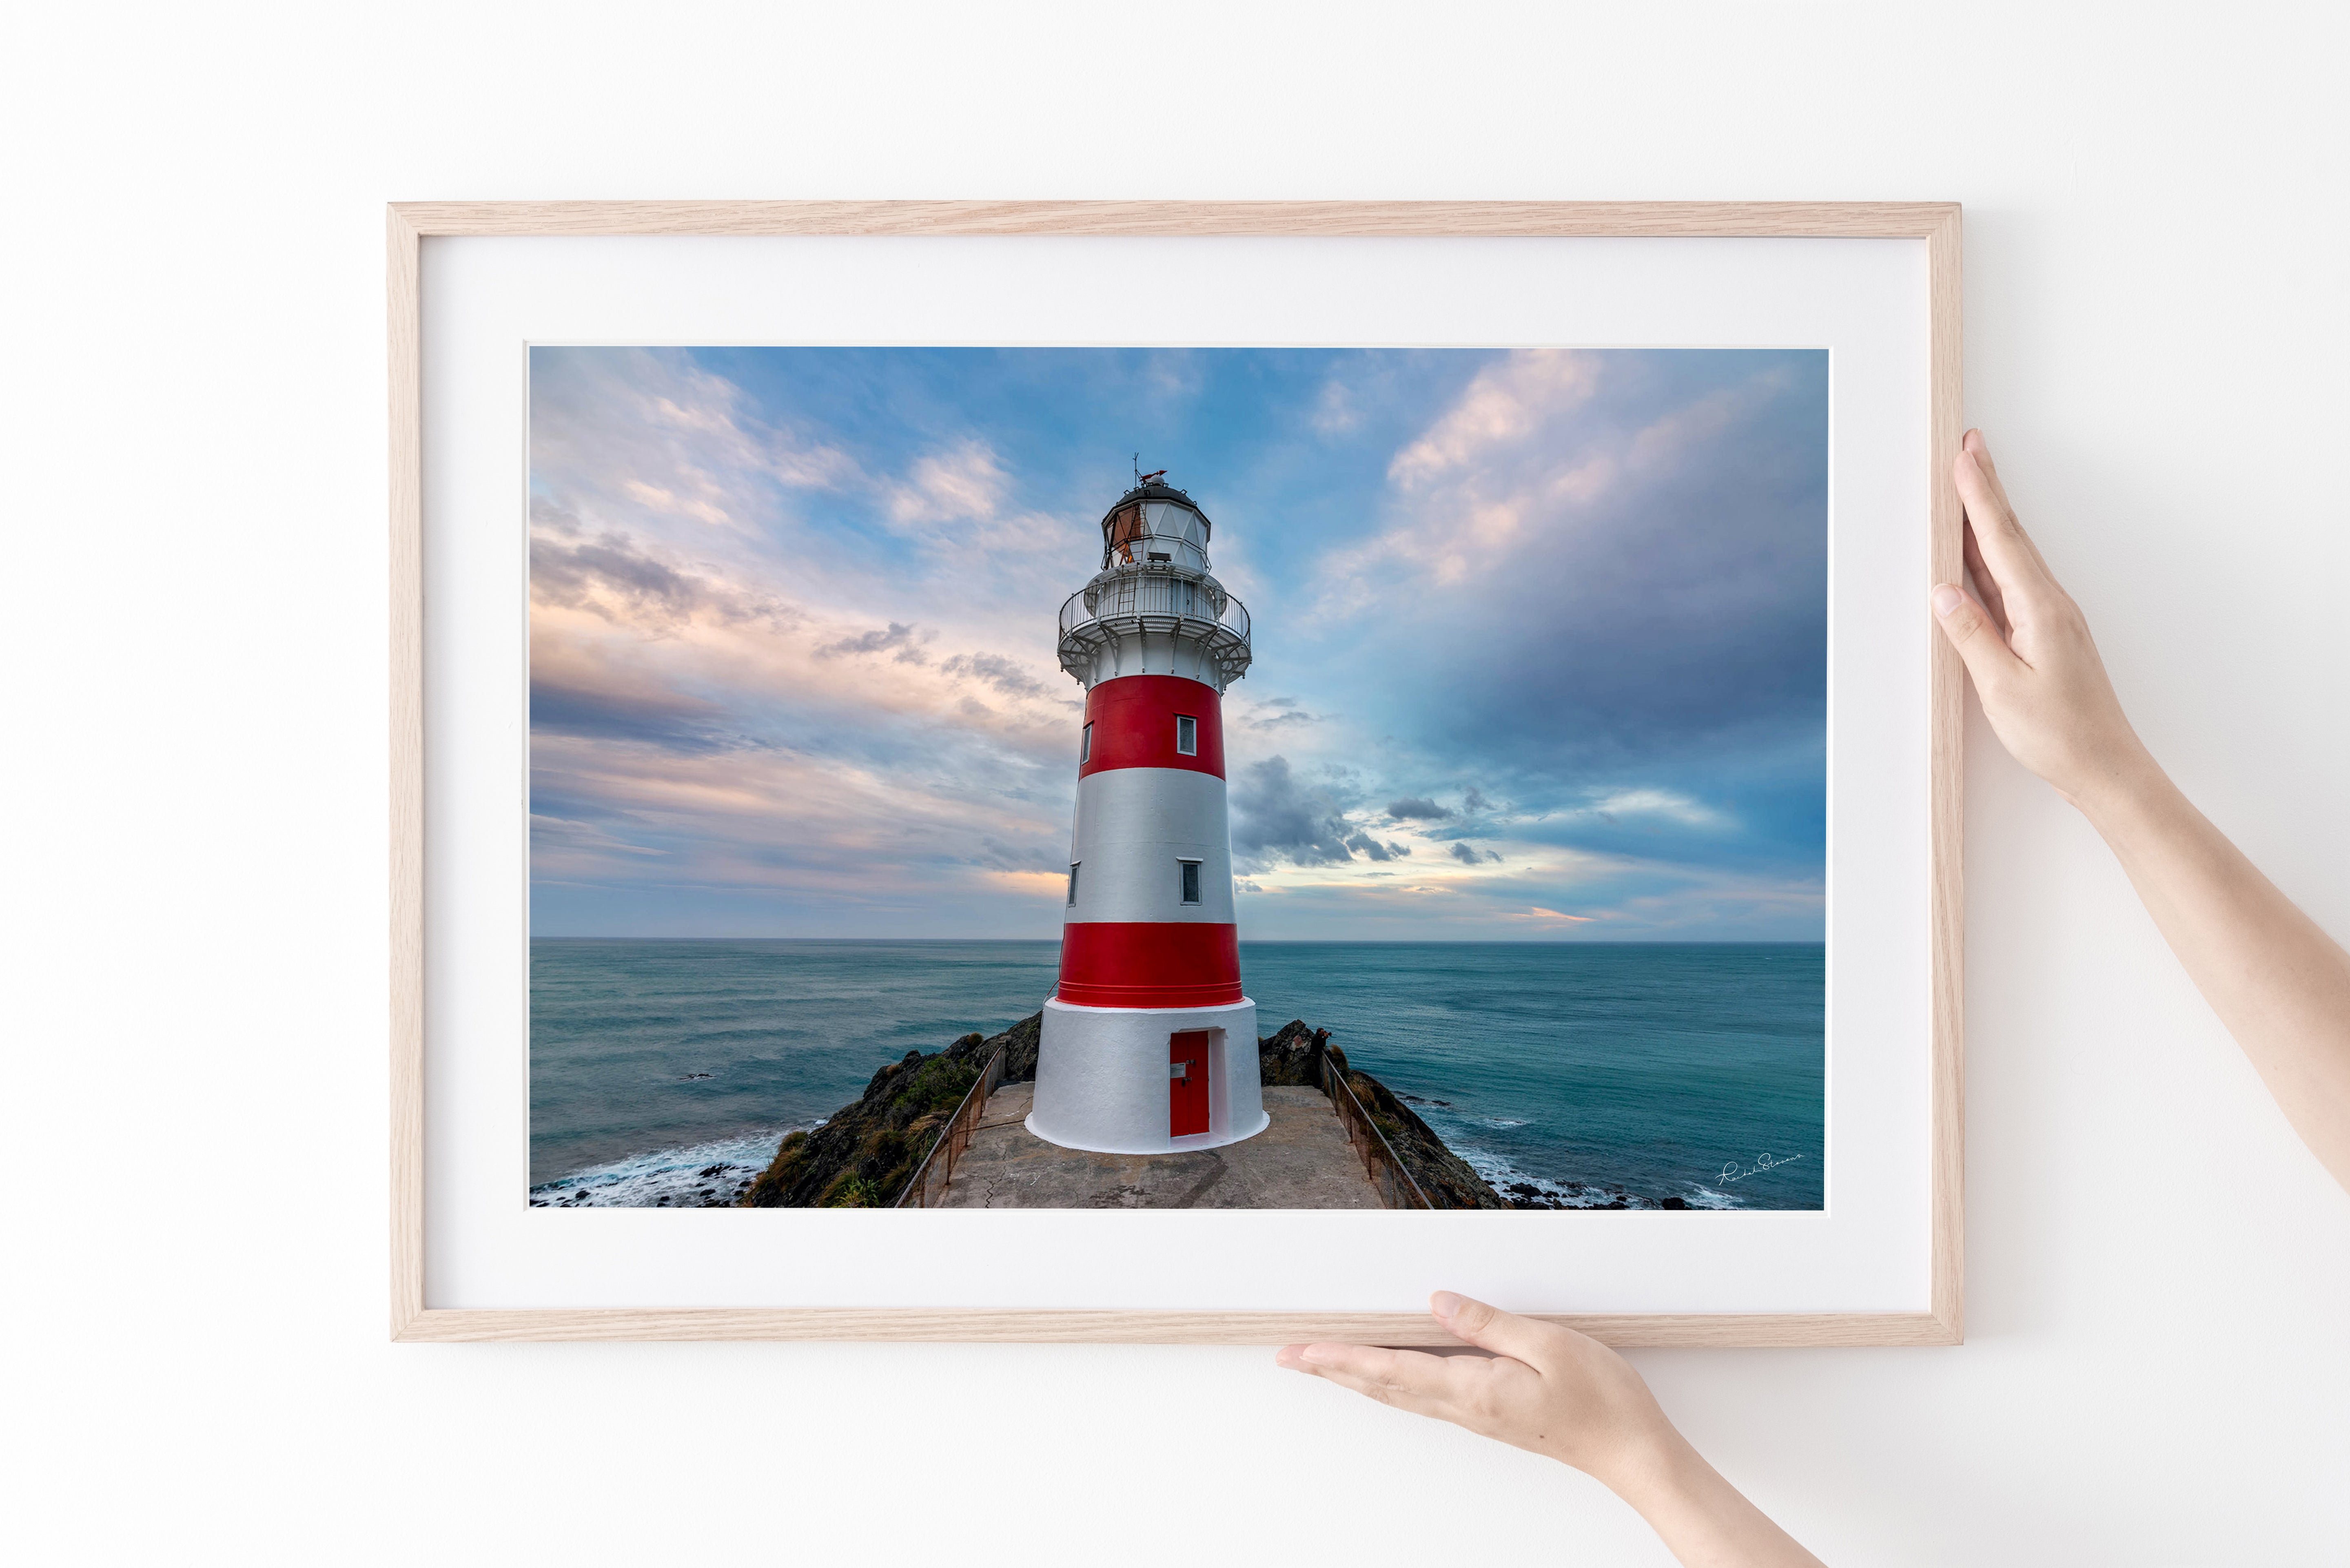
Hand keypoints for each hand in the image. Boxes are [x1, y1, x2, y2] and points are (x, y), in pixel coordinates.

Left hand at [1279, 1290, 1676, 1487]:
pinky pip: (1424, 1398)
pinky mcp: (1490, 1415)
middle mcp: (1465, 1406)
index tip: (1301, 1351)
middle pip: (1382, 1385)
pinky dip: (1390, 1384)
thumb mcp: (1549, 1344)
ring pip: (1399, 1394)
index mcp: (1473, 1387)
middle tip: (1290, 1357)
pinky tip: (1387, 1377)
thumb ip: (1489, 1323)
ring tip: (1323, 1364)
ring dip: (1356, 1378)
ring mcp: (1476, 1415)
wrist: (1631, 1452)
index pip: (1389, 1369)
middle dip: (1332, 1369)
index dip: (1340, 1358)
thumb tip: (1438, 1302)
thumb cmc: (1601, 1399)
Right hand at [1932, 429, 2154, 810]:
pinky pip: (2009, 583)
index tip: (1965, 457)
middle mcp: (2049, 604)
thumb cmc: (2057, 733)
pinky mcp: (2042, 633)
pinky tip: (1972, 553)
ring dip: (1985, 519)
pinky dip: (1987, 558)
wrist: (2104, 766)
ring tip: (1966, 486)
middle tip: (1969, 447)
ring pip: (2008, 556)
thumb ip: (1971, 634)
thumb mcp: (2002, 687)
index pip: (2001, 542)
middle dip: (1986, 490)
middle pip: (2009, 536)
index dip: (1979, 497)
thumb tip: (1943, 589)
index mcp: (2040, 610)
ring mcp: (2047, 617)